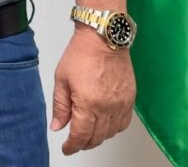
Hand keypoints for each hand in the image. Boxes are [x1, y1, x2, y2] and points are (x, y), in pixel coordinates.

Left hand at [50, 27, 134, 154]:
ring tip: (89, 132)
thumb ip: (60, 106)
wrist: (103, 38)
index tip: (67, 148)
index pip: (81, 135)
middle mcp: (107, 108)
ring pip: (111, 133)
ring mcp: (121, 104)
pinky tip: (105, 124)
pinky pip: (124, 123)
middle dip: (84, 143)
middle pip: (97, 137)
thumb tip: (57, 126)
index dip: (72, 146)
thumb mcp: (62, 78)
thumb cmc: (81, 54)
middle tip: (75, 142)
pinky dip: (114, 128)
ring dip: (99, 137)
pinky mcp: (130, 99)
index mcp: (88, 103)